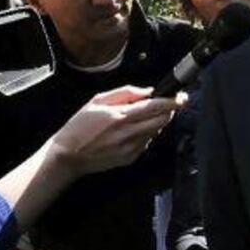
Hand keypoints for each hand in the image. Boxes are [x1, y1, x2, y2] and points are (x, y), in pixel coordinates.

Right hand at [49, 85, 188, 176]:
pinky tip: (130, 132)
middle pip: (162, 121)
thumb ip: (125, 93)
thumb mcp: (97, 100)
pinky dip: (145, 134)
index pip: (155, 107)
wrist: (67, 156)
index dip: (172, 102)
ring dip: (155, 122)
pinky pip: (146, 143)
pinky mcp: (130, 158)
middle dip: (169, 111)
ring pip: (156, 132)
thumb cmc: (79, 126)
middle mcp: (128, 133)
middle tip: (166, 105)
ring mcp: (130, 148)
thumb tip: (147, 91)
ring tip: (138, 118)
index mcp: (120, 116)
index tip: (181, 97)